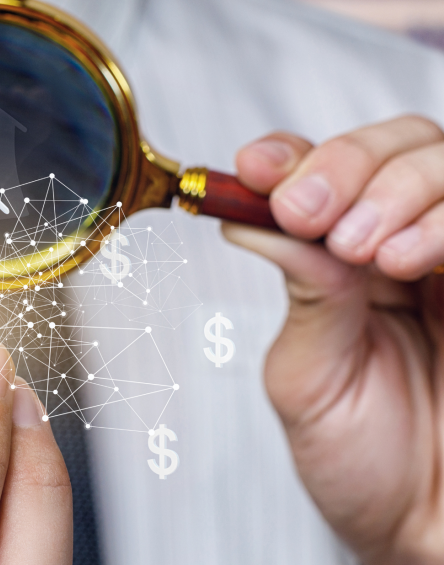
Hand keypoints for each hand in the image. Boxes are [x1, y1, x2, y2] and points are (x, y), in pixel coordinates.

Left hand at [224, 115, 443, 563]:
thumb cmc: (363, 462)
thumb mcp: (307, 377)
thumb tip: (254, 217)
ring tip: (363, 246)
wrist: (419, 530)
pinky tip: (411, 257)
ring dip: (402, 187)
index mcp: (350, 263)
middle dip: (350, 164)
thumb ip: (301, 294)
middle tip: (311, 213)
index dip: (294, 155)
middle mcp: (413, 250)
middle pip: (404, 147)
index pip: (329, 172)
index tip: (257, 168)